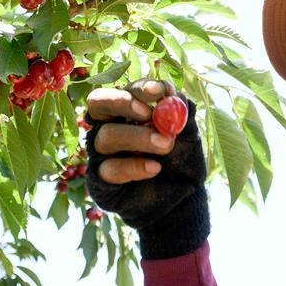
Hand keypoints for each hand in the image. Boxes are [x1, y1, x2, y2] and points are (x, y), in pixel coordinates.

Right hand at [85, 79, 209, 258]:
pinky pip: (109, 169)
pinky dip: (133, 167)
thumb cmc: (181, 158)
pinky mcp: (101, 179)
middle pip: (98, 103)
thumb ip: (180, 113)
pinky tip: (155, 168)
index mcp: (128, 109)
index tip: (159, 91)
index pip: (125, 89)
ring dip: (137, 137)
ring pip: (106, 136)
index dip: (139, 88)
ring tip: (165, 145)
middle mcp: (109, 125)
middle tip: (148, 113)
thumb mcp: (187, 134)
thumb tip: (172, 93)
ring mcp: (102, 153)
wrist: (183, 198)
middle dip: (122, 102)